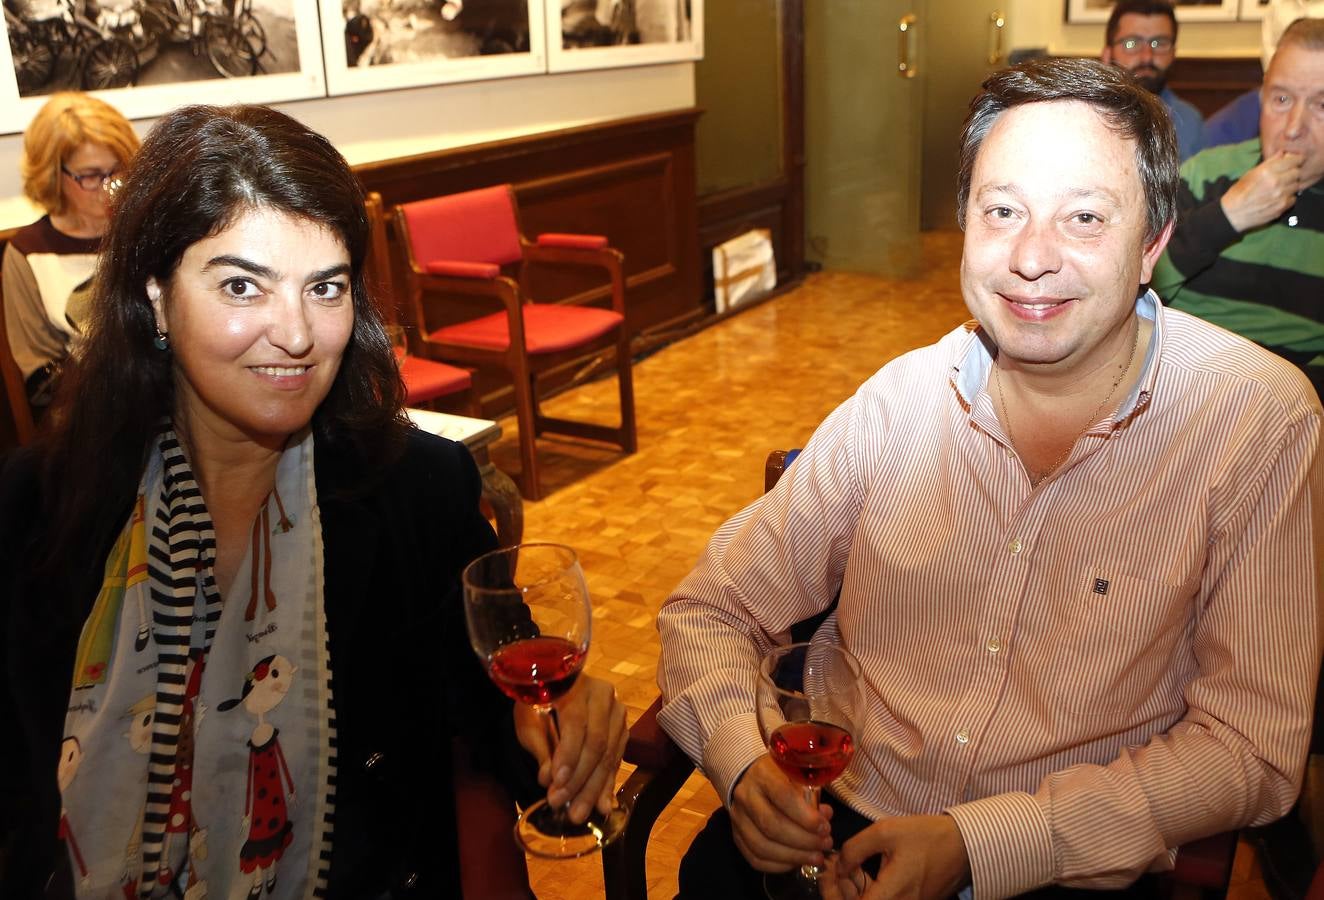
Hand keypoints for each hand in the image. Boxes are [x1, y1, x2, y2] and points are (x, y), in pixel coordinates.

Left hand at [513, 673, 625, 822]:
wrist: (557, 690)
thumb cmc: (538, 705)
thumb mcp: (530, 721)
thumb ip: (540, 748)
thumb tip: (548, 779)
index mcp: (577, 686)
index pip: (577, 723)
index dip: (568, 755)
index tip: (555, 783)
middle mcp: (604, 696)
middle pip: (597, 743)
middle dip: (579, 779)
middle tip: (561, 804)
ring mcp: (617, 713)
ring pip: (609, 755)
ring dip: (593, 789)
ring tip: (579, 814)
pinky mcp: (623, 731)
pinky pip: (616, 761)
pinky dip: (607, 785)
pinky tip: (602, 806)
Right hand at [729, 755, 833, 871]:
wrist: (748, 777)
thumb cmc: (779, 775)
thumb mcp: (796, 775)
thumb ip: (811, 795)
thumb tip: (825, 816)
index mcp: (763, 775)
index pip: (783, 797)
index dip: (805, 816)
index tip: (824, 827)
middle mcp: (746, 796)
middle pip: (772, 825)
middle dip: (804, 840)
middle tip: (825, 844)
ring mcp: (738, 818)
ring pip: (762, 846)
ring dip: (793, 856)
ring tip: (815, 857)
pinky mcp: (736, 836)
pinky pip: (755, 859)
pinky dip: (779, 865)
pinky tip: (796, 862)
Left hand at [820, 814, 969, 899]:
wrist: (965, 846)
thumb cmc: (927, 836)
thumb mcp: (886, 832)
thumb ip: (856, 849)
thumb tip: (839, 865)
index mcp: (893, 894)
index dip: (833, 895)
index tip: (828, 873)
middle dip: (841, 891)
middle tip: (835, 866)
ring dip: (853, 891)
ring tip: (848, 865)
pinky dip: (867, 891)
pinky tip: (862, 871)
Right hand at [1220, 151, 1303, 231]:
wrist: (1233, 214)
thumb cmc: (1239, 192)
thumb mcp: (1251, 173)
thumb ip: (1269, 163)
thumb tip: (1283, 154)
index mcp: (1267, 171)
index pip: (1294, 161)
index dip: (1295, 160)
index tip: (1293, 162)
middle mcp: (1276, 182)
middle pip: (1297, 173)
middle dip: (1292, 173)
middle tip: (1285, 176)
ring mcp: (1281, 196)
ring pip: (1296, 186)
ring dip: (1290, 185)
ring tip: (1279, 188)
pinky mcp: (1282, 207)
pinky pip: (1293, 199)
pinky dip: (1288, 197)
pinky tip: (1278, 198)